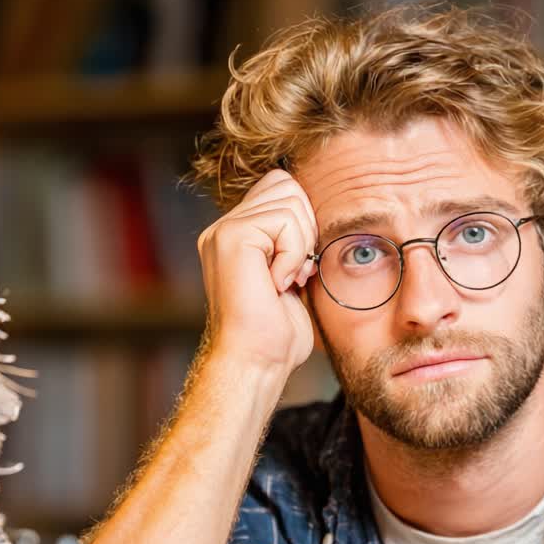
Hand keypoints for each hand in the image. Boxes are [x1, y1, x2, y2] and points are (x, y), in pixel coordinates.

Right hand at [196, 169, 316, 373]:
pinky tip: (278, 284)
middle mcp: (224, 228)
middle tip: (297, 270)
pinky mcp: (232, 236)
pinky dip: (293, 254)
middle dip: (306, 226)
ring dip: (301, 243)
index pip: (281, 187)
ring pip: (290, 199)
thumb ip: (295, 241)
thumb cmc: (277, 332)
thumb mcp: (291, 277)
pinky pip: (284, 221)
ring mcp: (223, 230)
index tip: (302, 265)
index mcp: (237, 235)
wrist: (257, 360)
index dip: (304, 220)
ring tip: (287, 278)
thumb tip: (320, 211)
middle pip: (286, 184)